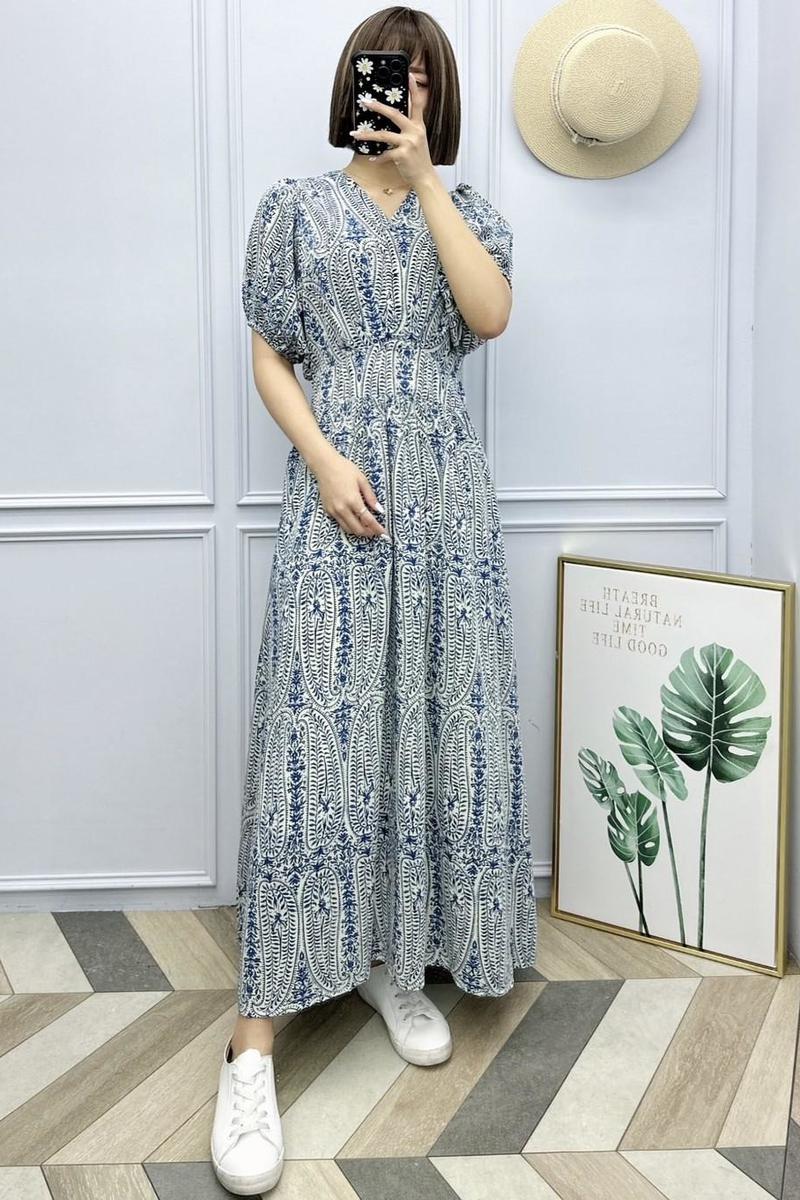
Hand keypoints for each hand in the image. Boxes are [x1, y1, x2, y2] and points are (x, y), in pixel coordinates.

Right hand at [312, 447, 387, 538]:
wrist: (324, 465)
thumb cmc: (344, 469)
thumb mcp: (362, 480)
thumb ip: (371, 497)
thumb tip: (379, 510)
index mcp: (353, 500)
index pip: (368, 520)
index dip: (377, 528)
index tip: (384, 532)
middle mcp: (342, 508)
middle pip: (358, 529)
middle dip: (369, 533)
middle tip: (376, 532)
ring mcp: (333, 511)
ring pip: (348, 529)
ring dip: (359, 531)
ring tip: (367, 528)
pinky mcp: (327, 510)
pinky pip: (340, 522)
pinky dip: (349, 525)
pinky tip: (355, 520)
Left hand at [353, 72, 433, 187]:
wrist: (424, 177)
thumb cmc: (418, 159)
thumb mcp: (417, 140)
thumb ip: (408, 129)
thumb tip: (392, 120)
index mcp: (418, 126)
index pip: (418, 103)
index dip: (413, 89)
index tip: (409, 75)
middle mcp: (414, 132)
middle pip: (394, 114)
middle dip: (378, 107)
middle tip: (365, 101)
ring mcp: (408, 143)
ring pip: (384, 135)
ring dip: (367, 135)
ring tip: (355, 134)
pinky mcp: (402, 155)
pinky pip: (385, 154)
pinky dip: (377, 157)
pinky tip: (371, 158)